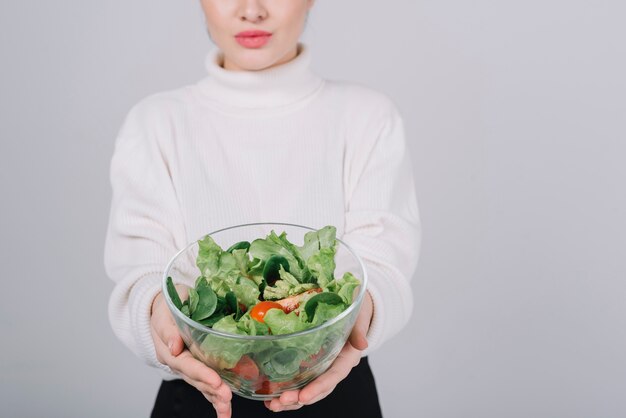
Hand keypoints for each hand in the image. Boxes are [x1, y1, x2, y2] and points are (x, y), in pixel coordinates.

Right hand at [150, 286, 232, 417]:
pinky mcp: (197, 368)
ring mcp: (188, 368)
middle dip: (212, 390)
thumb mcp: (164, 313)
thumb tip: (174, 347)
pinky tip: (225, 411)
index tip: (216, 381)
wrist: (164, 309)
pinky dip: (215, 399)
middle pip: (196, 379)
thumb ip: (168, 329)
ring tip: (227, 408)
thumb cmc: (166, 307)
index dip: (202, 374)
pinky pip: (206, 386)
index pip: (187, 365)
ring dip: (215, 398)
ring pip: (202, 386)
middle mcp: (178, 363)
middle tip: (227, 397)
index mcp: (169, 350)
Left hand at [264, 291, 373, 411]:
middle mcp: (333, 366)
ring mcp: (321, 366)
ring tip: (272, 405)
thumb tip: (363, 344)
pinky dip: (285, 389)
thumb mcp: (358, 316)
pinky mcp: (311, 362)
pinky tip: (269, 396)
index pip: (333, 376)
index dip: (318, 387)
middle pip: (318, 389)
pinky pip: (299, 379)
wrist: (354, 303)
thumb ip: (359, 331)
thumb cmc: (356, 310)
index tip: (304, 397)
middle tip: (279, 402)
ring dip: (290, 399)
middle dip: (299, 398)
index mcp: (346, 358)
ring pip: (307, 388)